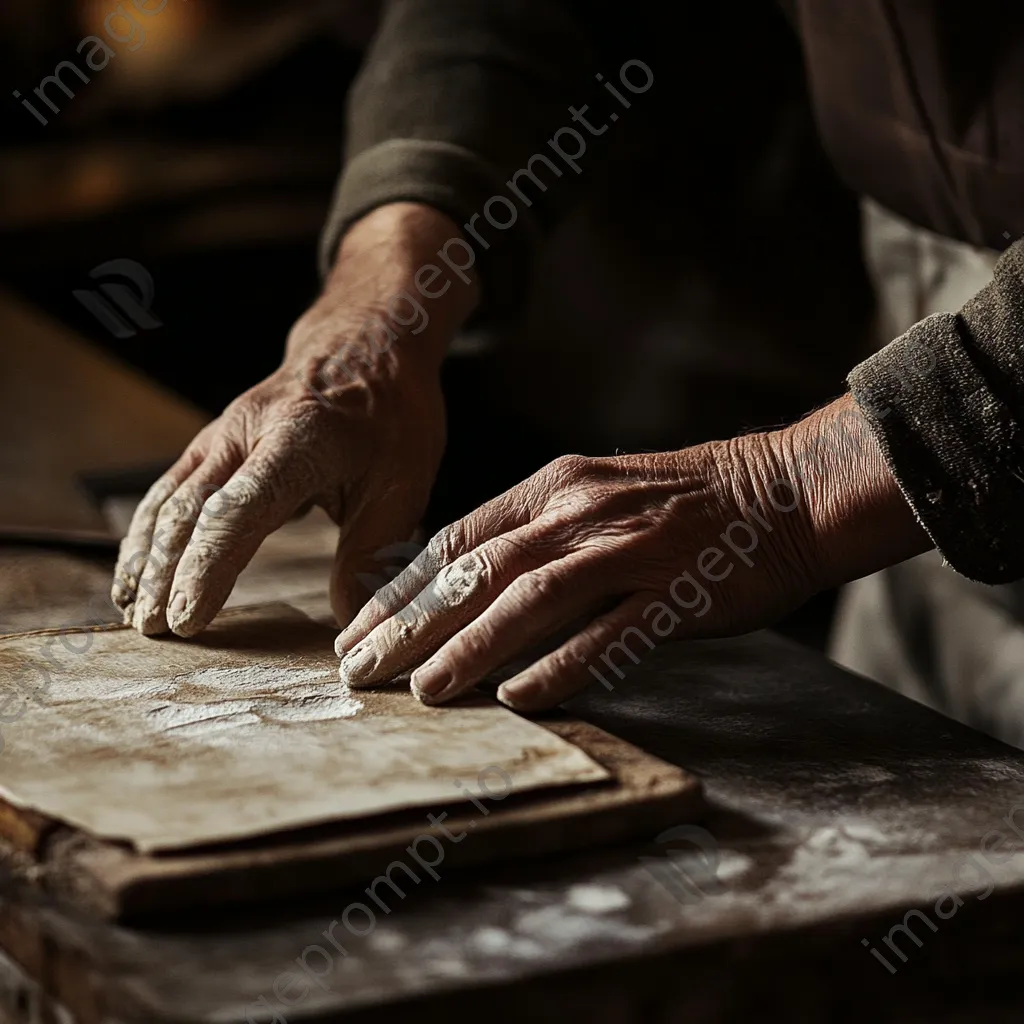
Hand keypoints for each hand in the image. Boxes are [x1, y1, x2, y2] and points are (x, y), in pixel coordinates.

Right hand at [111, 203, 477, 635]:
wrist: (366, 346)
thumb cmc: (391, 416)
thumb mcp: (402, 483)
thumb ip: (372, 552)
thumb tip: (349, 623)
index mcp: (298, 439)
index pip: (238, 510)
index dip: (209, 567)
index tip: (190, 617)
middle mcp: (248, 431)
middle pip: (190, 509)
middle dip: (167, 573)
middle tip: (156, 631)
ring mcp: (223, 433)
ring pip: (169, 499)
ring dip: (147, 558)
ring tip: (137, 613)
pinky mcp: (214, 442)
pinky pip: (170, 490)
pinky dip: (148, 534)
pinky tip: (137, 572)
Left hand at [334, 395, 929, 709]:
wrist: (787, 492)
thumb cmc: (688, 502)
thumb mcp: (599, 494)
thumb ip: (539, 533)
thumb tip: (474, 583)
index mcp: (554, 486)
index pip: (456, 540)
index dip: (402, 589)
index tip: (360, 630)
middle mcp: (579, 510)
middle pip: (477, 572)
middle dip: (411, 626)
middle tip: (361, 672)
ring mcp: (627, 548)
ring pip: (530, 599)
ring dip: (471, 648)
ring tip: (424, 693)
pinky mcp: (674, 588)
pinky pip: (609, 631)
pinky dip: (561, 664)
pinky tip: (520, 696)